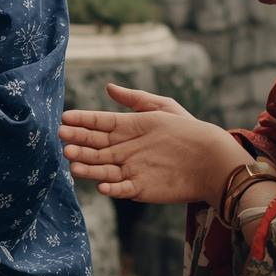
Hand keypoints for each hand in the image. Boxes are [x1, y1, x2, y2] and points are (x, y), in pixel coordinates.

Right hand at [59, 82, 248, 203]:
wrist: (212, 159)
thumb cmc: (188, 130)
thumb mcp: (163, 108)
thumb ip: (135, 99)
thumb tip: (109, 87)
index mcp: (127, 129)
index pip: (98, 123)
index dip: (82, 120)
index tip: (65, 118)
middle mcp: (124, 150)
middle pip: (95, 147)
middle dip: (78, 142)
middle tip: (63, 139)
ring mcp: (130, 170)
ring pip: (101, 168)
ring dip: (86, 166)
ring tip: (72, 161)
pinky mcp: (139, 188)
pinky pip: (121, 188)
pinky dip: (111, 188)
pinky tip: (101, 185)